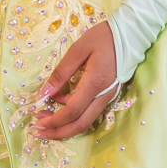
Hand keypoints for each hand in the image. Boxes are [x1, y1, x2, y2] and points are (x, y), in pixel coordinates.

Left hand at [33, 21, 117, 140]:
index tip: (37, 122)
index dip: (54, 121)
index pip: (72, 112)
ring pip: (85, 121)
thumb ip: (61, 73)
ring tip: (44, 115)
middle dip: (58, 132)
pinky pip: (89, 111)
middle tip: (39, 131)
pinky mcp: (108, 95)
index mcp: (95, 83)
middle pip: (80, 125)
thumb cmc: (103, 38)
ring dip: (64, 124)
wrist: (129, 35)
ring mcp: (108, 97)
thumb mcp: (78, 50)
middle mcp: (104, 95)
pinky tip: (59, 100)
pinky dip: (73, 113)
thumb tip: (43, 94)